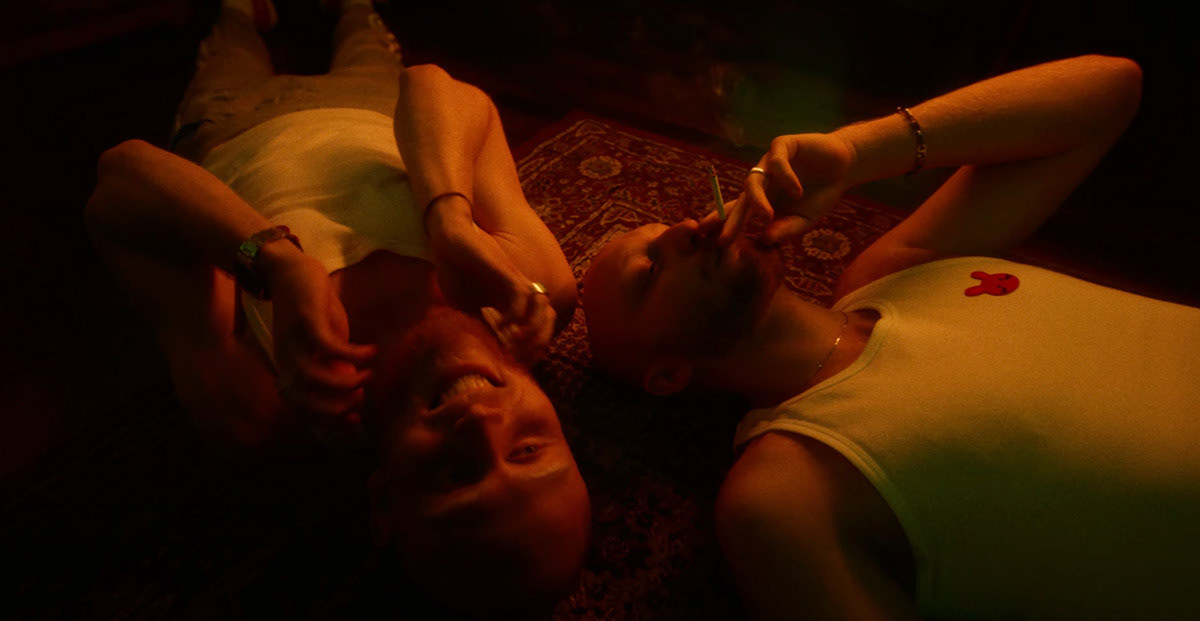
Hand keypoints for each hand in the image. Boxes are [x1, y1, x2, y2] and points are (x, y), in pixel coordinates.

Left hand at [266, 251, 375, 425]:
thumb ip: (332, 366)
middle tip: (362, 398)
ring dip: (345, 382)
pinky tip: (371, 351)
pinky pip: (329, 347)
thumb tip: (353, 390)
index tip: (356, 419)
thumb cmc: (313, 311)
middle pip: (304, 398)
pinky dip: (353, 354)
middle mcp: (287, 359)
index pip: (301, 406)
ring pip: (313, 377)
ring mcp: (295, 341)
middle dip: (336, 406)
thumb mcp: (323, 344)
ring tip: (369, 374)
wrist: (292, 271)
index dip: (328, 420)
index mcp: (289, 369)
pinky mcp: (307, 322)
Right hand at [427, 202, 555, 364]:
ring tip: (509, 348)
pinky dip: (516, 316)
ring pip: (542, 312)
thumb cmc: (456, 269)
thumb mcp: (464, 306)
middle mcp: (522, 294)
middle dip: (533, 348)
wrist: (449, 239)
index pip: (538, 332)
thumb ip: (476, 325)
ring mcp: (517, 282)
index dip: (530, 352)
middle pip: (547, 325)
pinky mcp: (507, 272)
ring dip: (529, 335)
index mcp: (515, 303)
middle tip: (514, 361)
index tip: (513, 366)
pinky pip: (522, 297)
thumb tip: (480, 355)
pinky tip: (502, 329)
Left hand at [707, 133, 854, 245]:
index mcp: (762, 198)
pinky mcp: (783, 145)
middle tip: (726, 238)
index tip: (715, 243)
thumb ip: (786, 229)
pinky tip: (797, 191)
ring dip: (758, 199)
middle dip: (733, 220)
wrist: (843, 166)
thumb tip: (765, 240)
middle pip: (741, 199)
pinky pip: (778, 162)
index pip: (738, 212)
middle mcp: (761, 179)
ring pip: (754, 179)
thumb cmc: (820, 194)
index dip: (725, 226)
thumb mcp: (804, 219)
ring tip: (766, 217)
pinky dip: (785, 177)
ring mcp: (769, 162)